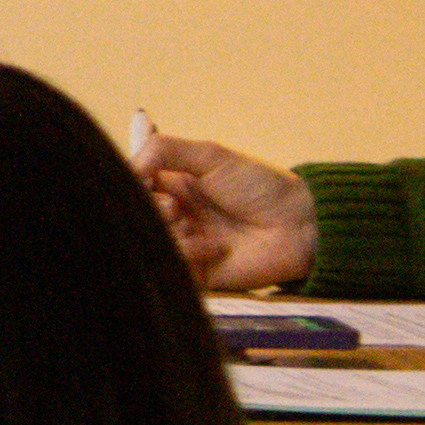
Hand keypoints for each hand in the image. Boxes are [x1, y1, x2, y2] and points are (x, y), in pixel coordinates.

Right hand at [140, 134, 315, 293]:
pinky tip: (211, 247)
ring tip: (191, 225)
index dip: (133, 184)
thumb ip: (163, 150)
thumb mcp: (211, 155)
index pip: (133, 185)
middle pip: (136, 216)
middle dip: (151, 210)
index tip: (147, 180)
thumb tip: (127, 166)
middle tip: (175, 208)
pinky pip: (170, 267)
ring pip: (148, 241)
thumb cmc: (260, 186)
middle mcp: (174, 216)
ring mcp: (183, 245)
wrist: (298, 224)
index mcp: (175, 186)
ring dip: (168, 232)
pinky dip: (185, 254)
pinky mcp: (193, 274)